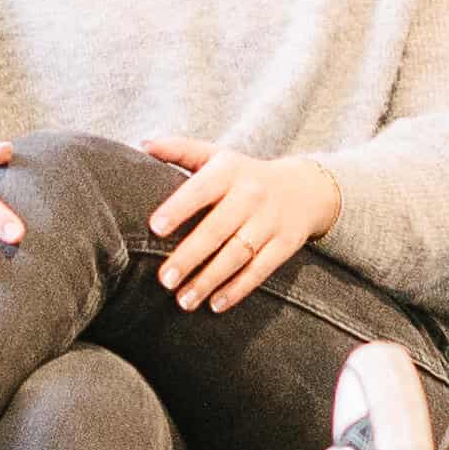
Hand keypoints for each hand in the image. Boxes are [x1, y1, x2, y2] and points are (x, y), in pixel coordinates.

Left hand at [136, 139, 342, 308]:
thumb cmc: (244, 175)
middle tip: (164, 280)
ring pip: (238, 254)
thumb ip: (180, 150)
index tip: (155, 227)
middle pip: (218, 229)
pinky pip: (260, 270)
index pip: (202, 188)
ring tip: (183, 300)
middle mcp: (252, 195)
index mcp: (229, 170)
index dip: (179, 207)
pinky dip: (238, 289)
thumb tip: (143, 144)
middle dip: (190, 256)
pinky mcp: (285, 245)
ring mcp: (271, 221)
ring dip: (210, 280)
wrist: (305, 188)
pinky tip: (215, 304)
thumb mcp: (217, 156)